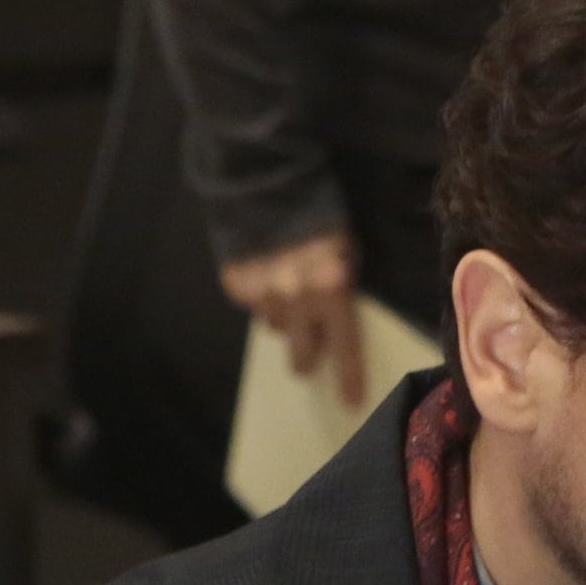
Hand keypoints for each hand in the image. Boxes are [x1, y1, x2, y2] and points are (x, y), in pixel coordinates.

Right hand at [219, 230, 367, 407]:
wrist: (266, 182)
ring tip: (286, 294)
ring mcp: (262, 293)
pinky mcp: (235, 284)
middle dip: (308, 358)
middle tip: (309, 360)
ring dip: (283, 319)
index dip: (349, 377)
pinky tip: (264, 274)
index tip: (350, 402)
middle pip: (303, 353)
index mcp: (332, 291)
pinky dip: (258, 297)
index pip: (345, 348)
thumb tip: (334, 321)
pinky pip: (251, 305)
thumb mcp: (347, 252)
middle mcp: (296, 299)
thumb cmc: (320, 217)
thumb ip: (342, 289)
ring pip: (275, 327)